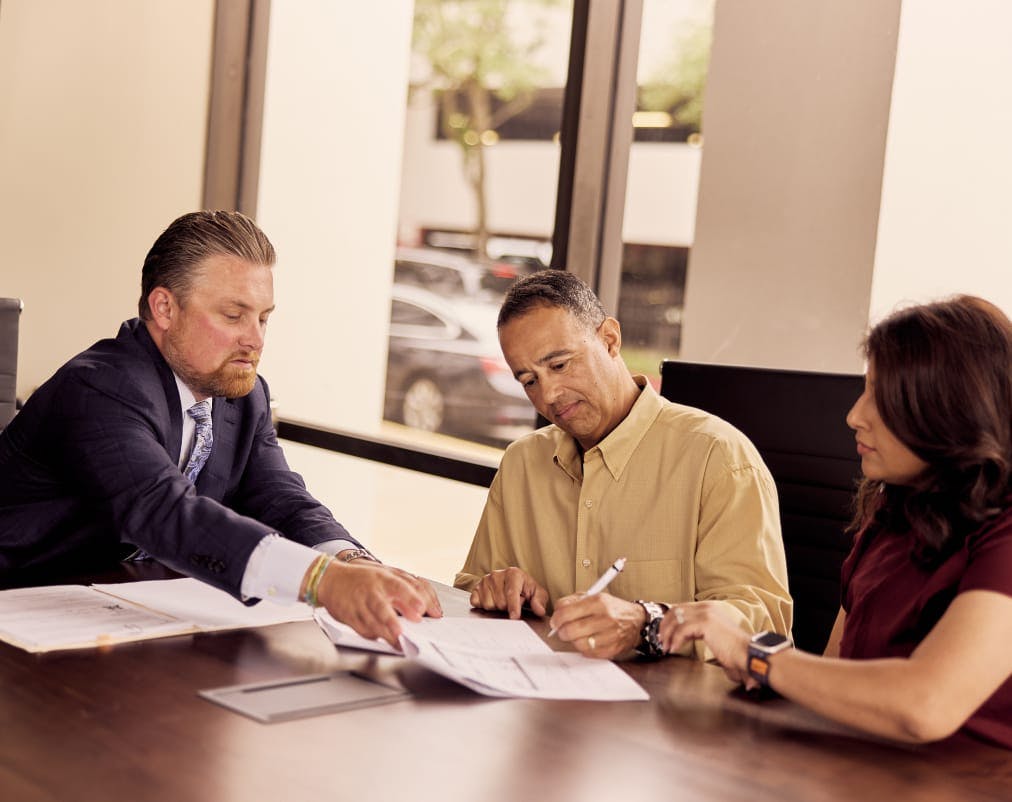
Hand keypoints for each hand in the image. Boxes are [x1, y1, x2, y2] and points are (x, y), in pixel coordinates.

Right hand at [317, 560, 441, 647]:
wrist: (331, 579)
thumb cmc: (365, 578)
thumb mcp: (388, 575)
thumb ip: (411, 588)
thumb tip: (431, 607)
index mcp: (383, 578)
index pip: (400, 587)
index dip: (411, 598)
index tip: (422, 609)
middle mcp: (371, 592)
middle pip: (381, 607)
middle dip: (392, 620)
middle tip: (403, 631)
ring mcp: (358, 605)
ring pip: (371, 622)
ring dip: (384, 632)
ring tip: (397, 641)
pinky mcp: (349, 617)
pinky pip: (362, 629)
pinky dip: (373, 634)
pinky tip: (382, 637)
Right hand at [468, 567, 548, 618]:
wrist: (510, 582)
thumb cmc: (524, 588)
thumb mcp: (537, 593)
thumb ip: (539, 601)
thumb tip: (539, 610)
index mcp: (513, 573)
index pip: (512, 593)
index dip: (513, 607)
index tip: (514, 617)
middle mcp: (497, 575)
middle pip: (500, 602)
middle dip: (507, 607)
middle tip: (513, 602)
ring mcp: (485, 581)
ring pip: (488, 605)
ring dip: (496, 608)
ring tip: (503, 601)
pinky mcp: (476, 588)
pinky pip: (477, 603)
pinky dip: (484, 606)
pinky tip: (492, 601)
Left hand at [548, 592, 644, 659]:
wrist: (636, 621)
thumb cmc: (611, 608)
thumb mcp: (593, 596)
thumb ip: (572, 601)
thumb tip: (556, 612)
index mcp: (598, 601)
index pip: (566, 612)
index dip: (556, 619)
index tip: (555, 621)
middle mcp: (605, 617)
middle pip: (570, 630)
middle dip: (561, 632)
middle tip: (562, 630)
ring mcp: (610, 635)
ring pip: (578, 643)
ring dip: (573, 641)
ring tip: (577, 635)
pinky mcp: (613, 649)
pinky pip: (589, 653)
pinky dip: (584, 648)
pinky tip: (588, 641)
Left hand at [657, 601, 754, 686]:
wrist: (748, 654)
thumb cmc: (734, 650)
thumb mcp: (714, 635)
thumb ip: (699, 631)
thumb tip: (682, 635)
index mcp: (709, 608)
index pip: (680, 608)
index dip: (669, 620)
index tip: (663, 634)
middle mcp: (707, 607)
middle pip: (675, 610)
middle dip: (664, 626)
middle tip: (661, 641)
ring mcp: (706, 613)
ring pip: (676, 619)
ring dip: (667, 634)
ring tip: (666, 647)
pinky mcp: (706, 623)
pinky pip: (681, 630)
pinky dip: (675, 640)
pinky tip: (674, 649)